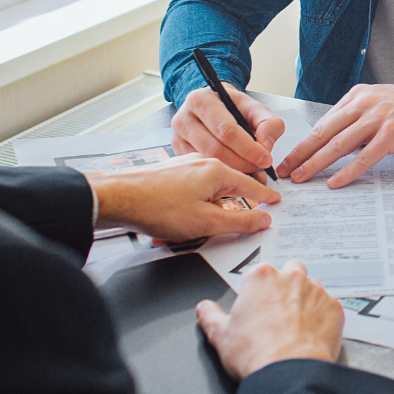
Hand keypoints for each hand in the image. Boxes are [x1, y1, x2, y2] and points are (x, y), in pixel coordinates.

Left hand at [87, 155, 278, 241]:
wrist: (117, 198)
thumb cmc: (158, 207)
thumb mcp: (207, 222)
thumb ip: (239, 222)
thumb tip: (263, 219)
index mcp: (217, 171)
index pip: (251, 185)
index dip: (265, 196)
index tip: (275, 200)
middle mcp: (202, 164)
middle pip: (229, 187)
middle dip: (233, 207)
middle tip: (241, 220)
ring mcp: (184, 168)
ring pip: (208, 191)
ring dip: (207, 211)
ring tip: (197, 229)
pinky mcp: (169, 175)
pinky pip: (191, 192)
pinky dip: (191, 208)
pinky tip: (179, 222)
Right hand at [172, 83, 285, 176]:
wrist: (214, 106)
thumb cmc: (233, 107)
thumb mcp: (255, 108)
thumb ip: (268, 123)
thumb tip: (266, 145)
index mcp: (202, 100)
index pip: (226, 130)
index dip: (249, 148)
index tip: (265, 159)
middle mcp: (184, 118)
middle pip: (215, 149)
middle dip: (242, 163)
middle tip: (260, 170)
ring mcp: (178, 137)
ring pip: (207, 162)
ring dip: (233, 172)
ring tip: (251, 173)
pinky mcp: (178, 152)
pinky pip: (200, 169)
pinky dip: (220, 175)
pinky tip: (235, 174)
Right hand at [196, 261, 343, 378]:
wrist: (287, 373)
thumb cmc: (256, 353)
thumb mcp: (220, 335)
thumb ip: (210, 316)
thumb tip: (204, 308)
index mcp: (261, 277)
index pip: (261, 273)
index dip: (259, 291)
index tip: (258, 305)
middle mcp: (291, 277)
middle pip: (291, 271)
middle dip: (286, 286)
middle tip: (279, 312)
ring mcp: (316, 291)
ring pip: (312, 288)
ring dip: (306, 301)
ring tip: (296, 327)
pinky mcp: (334, 308)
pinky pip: (329, 308)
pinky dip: (323, 318)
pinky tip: (311, 335)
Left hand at [277, 84, 393, 187]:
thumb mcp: (385, 105)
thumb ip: (361, 119)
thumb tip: (339, 142)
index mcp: (360, 95)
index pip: (323, 122)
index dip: (304, 142)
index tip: (289, 157)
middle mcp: (365, 103)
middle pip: (324, 132)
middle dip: (300, 153)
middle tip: (283, 170)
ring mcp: (379, 117)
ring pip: (337, 145)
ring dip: (315, 164)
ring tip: (300, 178)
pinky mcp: (393, 134)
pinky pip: (363, 157)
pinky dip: (347, 172)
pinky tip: (334, 183)